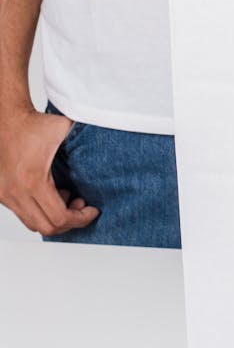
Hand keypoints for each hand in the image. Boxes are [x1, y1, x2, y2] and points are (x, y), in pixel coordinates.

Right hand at [0, 109, 99, 236]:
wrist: (6, 120)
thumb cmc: (33, 124)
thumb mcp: (64, 129)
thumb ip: (85, 138)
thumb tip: (108, 139)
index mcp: (33, 181)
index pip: (60, 217)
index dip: (81, 218)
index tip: (92, 211)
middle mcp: (17, 193)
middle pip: (48, 227)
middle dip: (70, 221)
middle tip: (81, 206)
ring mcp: (6, 196)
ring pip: (34, 224)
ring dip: (54, 218)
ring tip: (67, 199)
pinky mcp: (2, 194)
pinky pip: (23, 215)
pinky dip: (40, 212)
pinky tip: (51, 195)